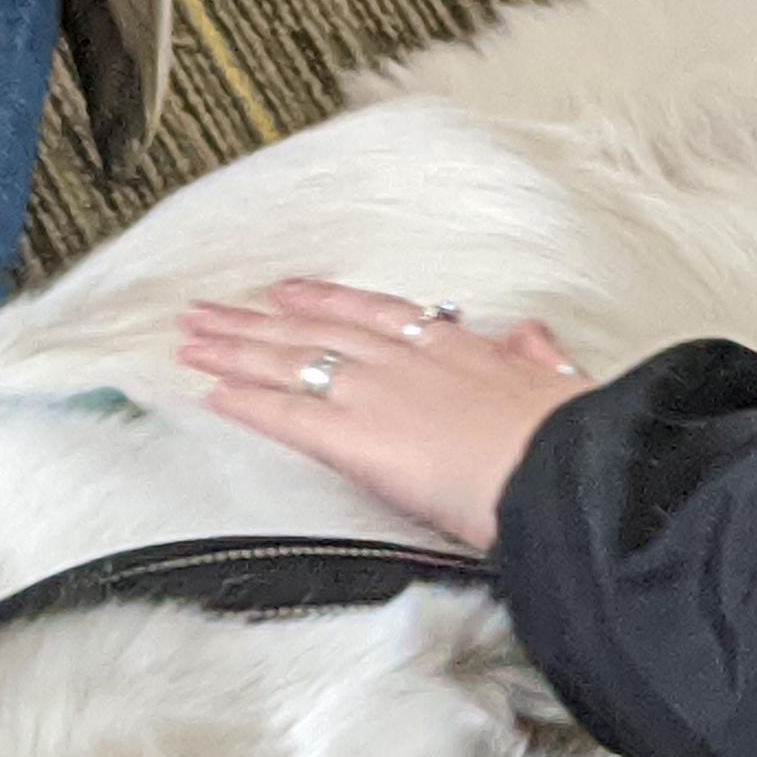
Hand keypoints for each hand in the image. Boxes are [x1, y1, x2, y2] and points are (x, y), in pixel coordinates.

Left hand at [178, 282, 595, 550]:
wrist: (559, 465)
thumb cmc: (566, 435)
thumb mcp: (558, 383)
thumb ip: (537, 357)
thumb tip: (535, 338)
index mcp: (453, 347)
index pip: (374, 313)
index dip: (325, 299)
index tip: (289, 290)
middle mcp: (403, 360)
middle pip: (315, 329)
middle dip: (257, 320)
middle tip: (209, 310)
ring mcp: (374, 395)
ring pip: (289, 361)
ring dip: (234, 349)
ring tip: (190, 340)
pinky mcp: (353, 439)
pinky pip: (286, 416)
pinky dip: (246, 402)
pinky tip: (210, 391)